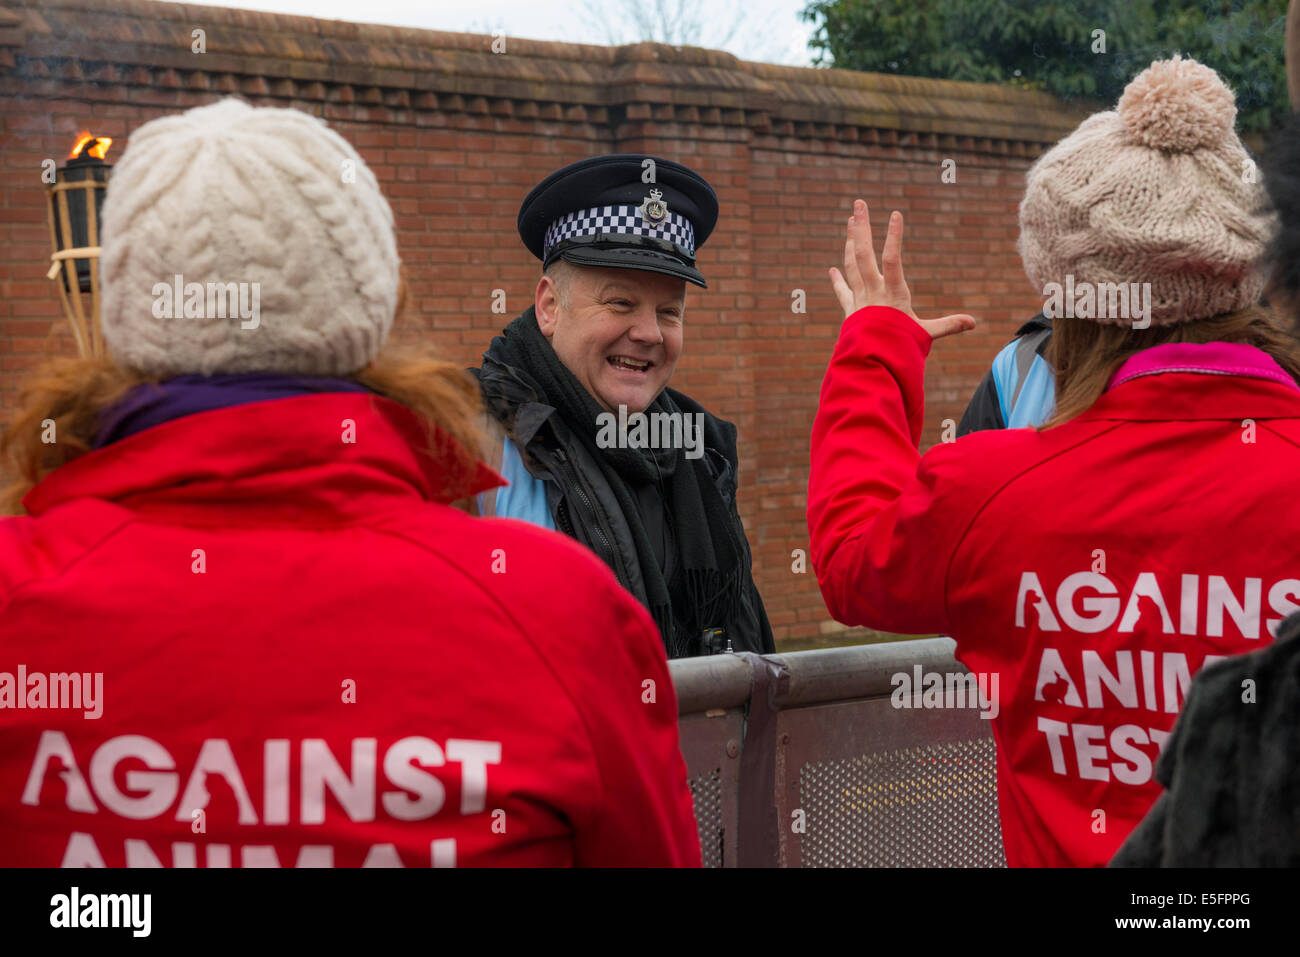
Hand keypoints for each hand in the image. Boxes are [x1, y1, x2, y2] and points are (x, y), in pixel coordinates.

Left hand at [828, 199, 976, 339]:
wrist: (870, 365)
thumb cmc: (900, 348)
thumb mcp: (926, 335)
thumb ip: (948, 325)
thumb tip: (973, 323)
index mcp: (892, 294)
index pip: (892, 260)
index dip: (893, 237)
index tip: (896, 214)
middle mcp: (872, 292)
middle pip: (863, 254)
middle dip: (861, 227)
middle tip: (858, 203)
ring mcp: (859, 299)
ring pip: (851, 265)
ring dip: (850, 242)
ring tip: (850, 221)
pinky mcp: (850, 310)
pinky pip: (842, 291)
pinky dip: (838, 280)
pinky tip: (832, 269)